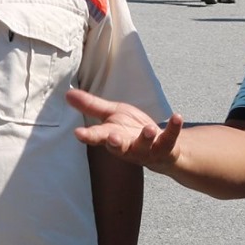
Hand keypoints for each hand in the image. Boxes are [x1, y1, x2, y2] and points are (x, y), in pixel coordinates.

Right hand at [68, 87, 183, 170]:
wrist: (161, 148)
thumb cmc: (131, 130)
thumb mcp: (111, 115)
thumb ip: (91, 106)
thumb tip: (67, 94)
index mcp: (112, 137)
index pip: (98, 137)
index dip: (88, 136)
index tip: (79, 133)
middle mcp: (128, 147)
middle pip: (120, 147)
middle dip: (116, 143)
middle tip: (113, 138)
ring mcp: (147, 149)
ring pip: (145, 146)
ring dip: (146, 138)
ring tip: (149, 129)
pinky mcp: (166, 147)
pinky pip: (170, 138)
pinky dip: (174, 128)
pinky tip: (177, 117)